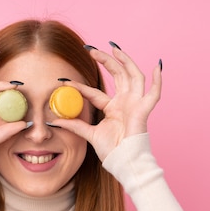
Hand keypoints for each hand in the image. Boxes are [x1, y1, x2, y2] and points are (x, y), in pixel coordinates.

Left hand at [53, 45, 161, 160]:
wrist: (124, 162)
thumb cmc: (111, 151)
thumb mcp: (89, 134)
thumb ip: (74, 125)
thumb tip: (52, 120)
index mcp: (112, 108)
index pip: (95, 92)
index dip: (81, 86)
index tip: (65, 80)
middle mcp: (125, 103)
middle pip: (117, 75)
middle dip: (106, 61)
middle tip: (92, 50)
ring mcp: (135, 104)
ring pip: (133, 76)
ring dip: (125, 61)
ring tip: (113, 48)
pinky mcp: (143, 110)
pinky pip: (154, 93)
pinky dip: (158, 80)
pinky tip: (157, 65)